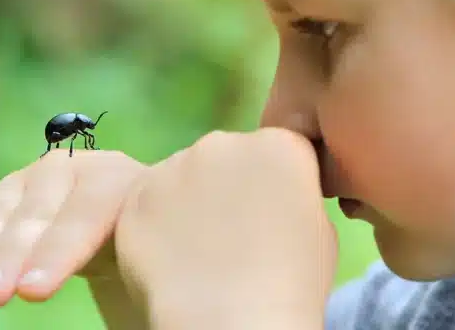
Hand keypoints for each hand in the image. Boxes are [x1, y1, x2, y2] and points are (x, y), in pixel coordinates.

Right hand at [0, 150, 144, 306]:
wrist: (138, 231)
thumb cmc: (153, 255)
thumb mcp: (157, 253)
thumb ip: (149, 263)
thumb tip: (157, 303)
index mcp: (121, 180)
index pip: (86, 210)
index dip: (58, 251)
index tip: (33, 292)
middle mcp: (75, 170)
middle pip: (37, 210)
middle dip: (10, 255)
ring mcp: (34, 181)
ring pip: (1, 210)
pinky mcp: (5, 198)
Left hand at [115, 129, 337, 328]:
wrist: (230, 320)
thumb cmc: (290, 283)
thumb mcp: (319, 229)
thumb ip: (292, 196)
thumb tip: (270, 200)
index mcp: (277, 146)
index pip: (276, 151)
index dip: (271, 185)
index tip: (268, 216)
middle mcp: (222, 142)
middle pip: (224, 158)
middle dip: (225, 187)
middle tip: (228, 234)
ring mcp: (172, 165)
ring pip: (180, 178)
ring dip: (186, 203)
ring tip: (194, 250)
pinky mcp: (134, 195)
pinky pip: (145, 202)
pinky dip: (153, 225)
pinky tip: (167, 258)